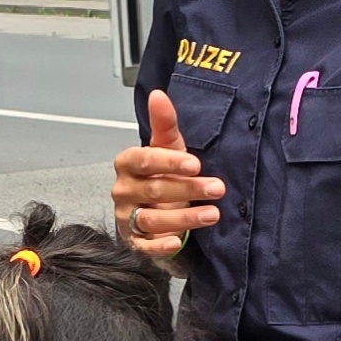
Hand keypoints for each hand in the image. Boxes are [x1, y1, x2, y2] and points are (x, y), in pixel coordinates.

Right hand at [114, 87, 225, 258]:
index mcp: (128, 164)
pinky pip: (143, 246)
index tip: (195, 164)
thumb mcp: (168, 146)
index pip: (145, 160)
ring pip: (152, 219)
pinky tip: (176, 242)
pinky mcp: (134, 241)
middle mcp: (124, 190)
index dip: (170, 162)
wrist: (157, 206)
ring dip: (183, 218)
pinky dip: (158, 245)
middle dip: (188, 189)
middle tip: (217, 188)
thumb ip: (164, 122)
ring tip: (213, 214)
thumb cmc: (163, 173)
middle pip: (153, 189)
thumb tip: (159, 94)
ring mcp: (127, 217)